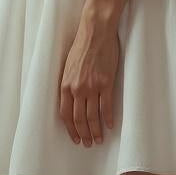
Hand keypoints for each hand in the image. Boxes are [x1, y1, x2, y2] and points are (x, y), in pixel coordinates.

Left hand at [58, 17, 119, 146]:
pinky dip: (108, 118)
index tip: (75, 138)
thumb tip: (71, 98)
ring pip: (93, 116)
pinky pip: (106, 106)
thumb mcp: (68, 65)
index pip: (65, 115)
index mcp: (65, 85)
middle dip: (83, 134)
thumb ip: (69, 83)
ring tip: (99, 139)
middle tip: (88, 143)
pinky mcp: (106, 83)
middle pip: (79, 119)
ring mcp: (92, 87)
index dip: (70, 129)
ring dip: (96, 131)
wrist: (96, 31)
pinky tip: (110, 126)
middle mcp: (77, 89)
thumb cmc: (82, 45)